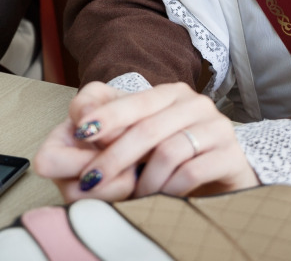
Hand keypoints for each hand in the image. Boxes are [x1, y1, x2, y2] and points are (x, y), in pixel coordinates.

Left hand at [37, 81, 255, 202]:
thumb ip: (98, 132)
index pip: (134, 101)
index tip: (80, 134)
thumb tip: (60, 140)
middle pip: (147, 128)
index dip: (106, 117)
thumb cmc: (173, 156)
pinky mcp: (230, 155)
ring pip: (169, 150)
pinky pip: (192, 171)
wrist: (225, 176)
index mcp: (169, 94)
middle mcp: (194, 104)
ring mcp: (216, 127)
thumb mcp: (133, 139)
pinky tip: (160, 197)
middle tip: (91, 181)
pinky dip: (169, 188)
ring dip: (143, 179)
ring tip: (132, 196)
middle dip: (114, 158)